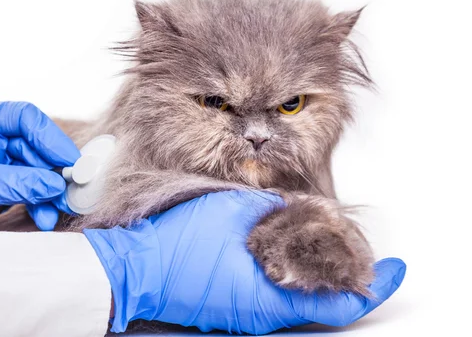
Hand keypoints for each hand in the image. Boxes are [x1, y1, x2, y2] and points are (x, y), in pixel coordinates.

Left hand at [0, 102, 78, 231]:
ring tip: (57, 210)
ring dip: (50, 192)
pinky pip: (31, 190)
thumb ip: (13, 183)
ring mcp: (1, 164)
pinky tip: (45, 218)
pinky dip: (40, 204)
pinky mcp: (3, 186)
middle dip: (54, 171)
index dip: (50, 137)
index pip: (26, 118)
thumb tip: (54, 185)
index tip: (69, 161)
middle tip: (69, 190)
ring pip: (39, 171)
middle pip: (38, 147)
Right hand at [84, 190, 405, 333]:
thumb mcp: (230, 213)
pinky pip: (271, 295)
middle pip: (319, 302)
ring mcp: (244, 314)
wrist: (135, 269)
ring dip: (313, 273)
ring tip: (321, 242)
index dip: (370, 284)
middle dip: (342, 274)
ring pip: (295, 297)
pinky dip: (287, 275)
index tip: (390, 269)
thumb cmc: (177, 245)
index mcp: (268, 296)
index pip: (337, 303)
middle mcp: (261, 313)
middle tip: (354, 248)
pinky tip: (283, 251)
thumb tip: (296, 210)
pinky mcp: (230, 307)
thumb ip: (272, 211)